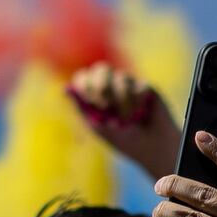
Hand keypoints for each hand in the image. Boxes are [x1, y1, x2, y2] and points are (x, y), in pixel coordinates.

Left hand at [69, 62, 179, 180]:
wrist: (151, 149)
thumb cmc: (123, 141)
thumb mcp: (98, 127)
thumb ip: (83, 108)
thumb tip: (65, 89)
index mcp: (95, 95)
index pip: (84, 78)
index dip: (85, 84)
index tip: (90, 101)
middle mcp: (111, 86)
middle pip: (102, 68)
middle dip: (102, 85)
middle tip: (105, 105)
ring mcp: (129, 85)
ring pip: (121, 78)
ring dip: (122, 103)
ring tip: (128, 121)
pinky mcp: (145, 87)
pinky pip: (138, 86)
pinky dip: (137, 104)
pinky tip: (142, 115)